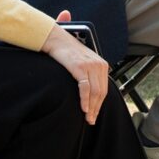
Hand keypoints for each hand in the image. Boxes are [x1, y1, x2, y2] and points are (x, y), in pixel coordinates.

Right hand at [40, 10, 109, 124]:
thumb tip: (90, 90)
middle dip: (96, 108)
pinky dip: (85, 100)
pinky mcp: (80, 67)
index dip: (100, 103)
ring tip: (87, 118)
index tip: (95, 113)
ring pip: (95, 92)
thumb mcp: (82, 60)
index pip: (104, 88)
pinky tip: (83, 109)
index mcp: (101, 63)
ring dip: (91, 108)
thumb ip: (89, 72)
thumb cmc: (66, 49)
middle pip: (101, 92)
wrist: (55, 38)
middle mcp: (98, 64)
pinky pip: (86, 88)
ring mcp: (90, 65)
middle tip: (91, 120)